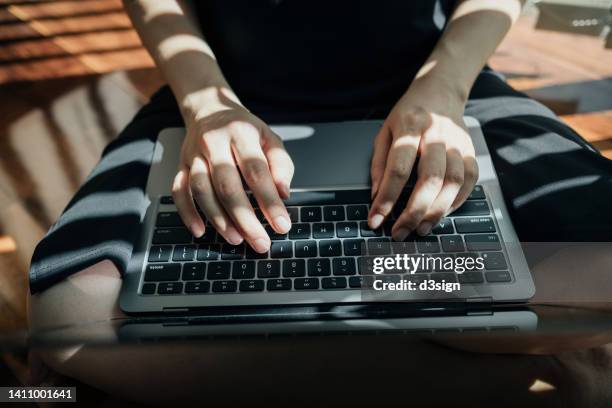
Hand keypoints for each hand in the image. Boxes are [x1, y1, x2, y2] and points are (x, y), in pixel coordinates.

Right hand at [173, 88, 293, 252]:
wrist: (210, 109)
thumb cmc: (245, 130)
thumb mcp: (270, 138)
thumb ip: (281, 165)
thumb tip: (283, 194)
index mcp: (241, 133)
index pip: (257, 172)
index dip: (269, 201)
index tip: (282, 225)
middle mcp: (214, 142)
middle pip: (227, 185)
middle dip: (245, 218)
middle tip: (260, 242)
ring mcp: (194, 154)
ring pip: (201, 190)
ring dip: (218, 219)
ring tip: (236, 239)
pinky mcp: (180, 164)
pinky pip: (178, 191)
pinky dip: (187, 213)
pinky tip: (200, 231)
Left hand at [369, 82, 477, 239]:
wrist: (440, 92)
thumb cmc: (408, 115)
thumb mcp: (384, 132)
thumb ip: (379, 165)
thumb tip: (376, 197)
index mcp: (410, 126)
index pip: (398, 169)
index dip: (386, 199)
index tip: (376, 220)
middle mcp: (437, 133)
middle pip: (430, 179)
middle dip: (413, 211)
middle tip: (400, 232)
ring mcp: (458, 142)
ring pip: (452, 183)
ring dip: (436, 211)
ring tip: (420, 229)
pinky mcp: (471, 150)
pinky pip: (468, 181)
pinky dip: (455, 202)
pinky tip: (441, 213)